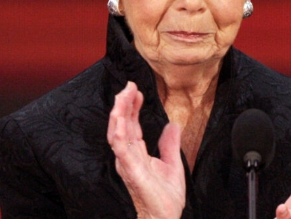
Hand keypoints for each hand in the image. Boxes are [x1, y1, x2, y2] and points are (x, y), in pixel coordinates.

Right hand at [107, 81, 184, 218]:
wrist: (164, 218)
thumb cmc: (165, 198)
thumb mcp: (172, 164)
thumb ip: (170, 144)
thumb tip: (173, 125)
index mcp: (137, 154)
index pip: (132, 125)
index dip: (132, 106)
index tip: (136, 90)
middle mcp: (128, 156)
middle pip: (122, 124)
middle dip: (123, 103)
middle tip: (128, 85)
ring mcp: (127, 162)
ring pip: (117, 132)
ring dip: (119, 112)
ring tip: (123, 95)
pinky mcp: (130, 169)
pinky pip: (120, 147)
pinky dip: (118, 131)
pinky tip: (120, 118)